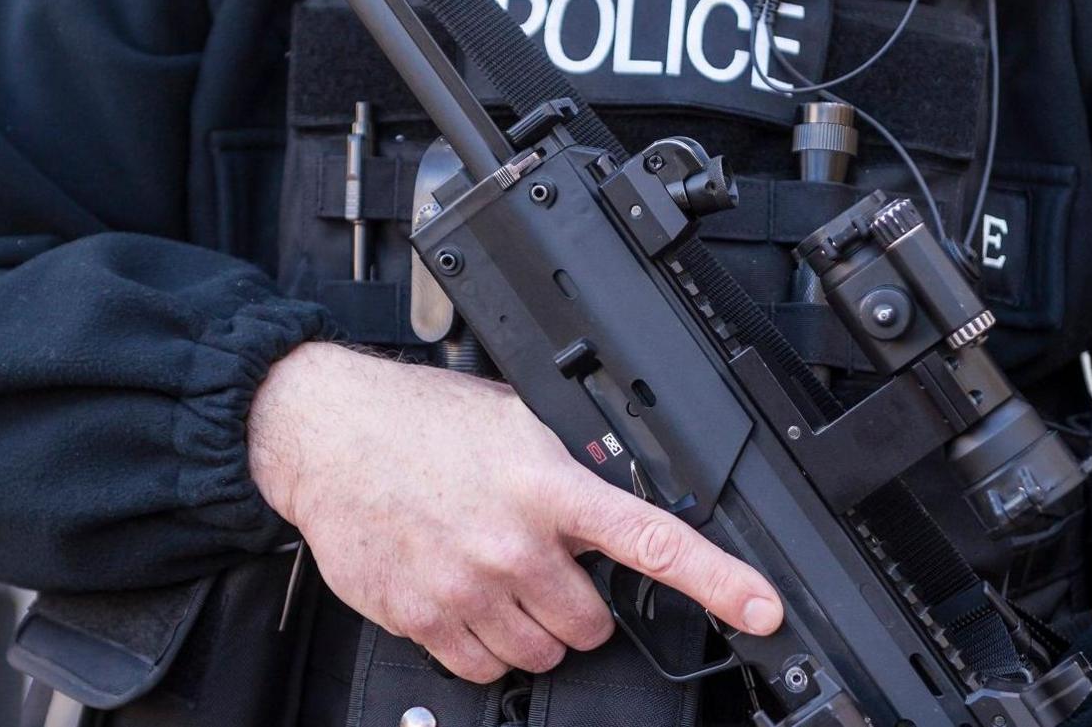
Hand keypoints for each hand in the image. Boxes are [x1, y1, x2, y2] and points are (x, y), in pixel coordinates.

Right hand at [248, 342, 783, 682]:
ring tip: (499, 577)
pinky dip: (485, 647)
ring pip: (542, 654)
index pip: (650, 541)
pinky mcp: (421, 619)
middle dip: (582, 606)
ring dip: (534, 628)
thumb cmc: (420, 422)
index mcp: (546, 486)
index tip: (763, 608)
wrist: (328, 434)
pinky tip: (465, 599)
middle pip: (592, 626)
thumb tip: (619, 492)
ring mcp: (464, 589)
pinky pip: (483, 669)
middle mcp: (511, 545)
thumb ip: (571, 465)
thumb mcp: (516, 421)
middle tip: (547, 568)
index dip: (719, 581)